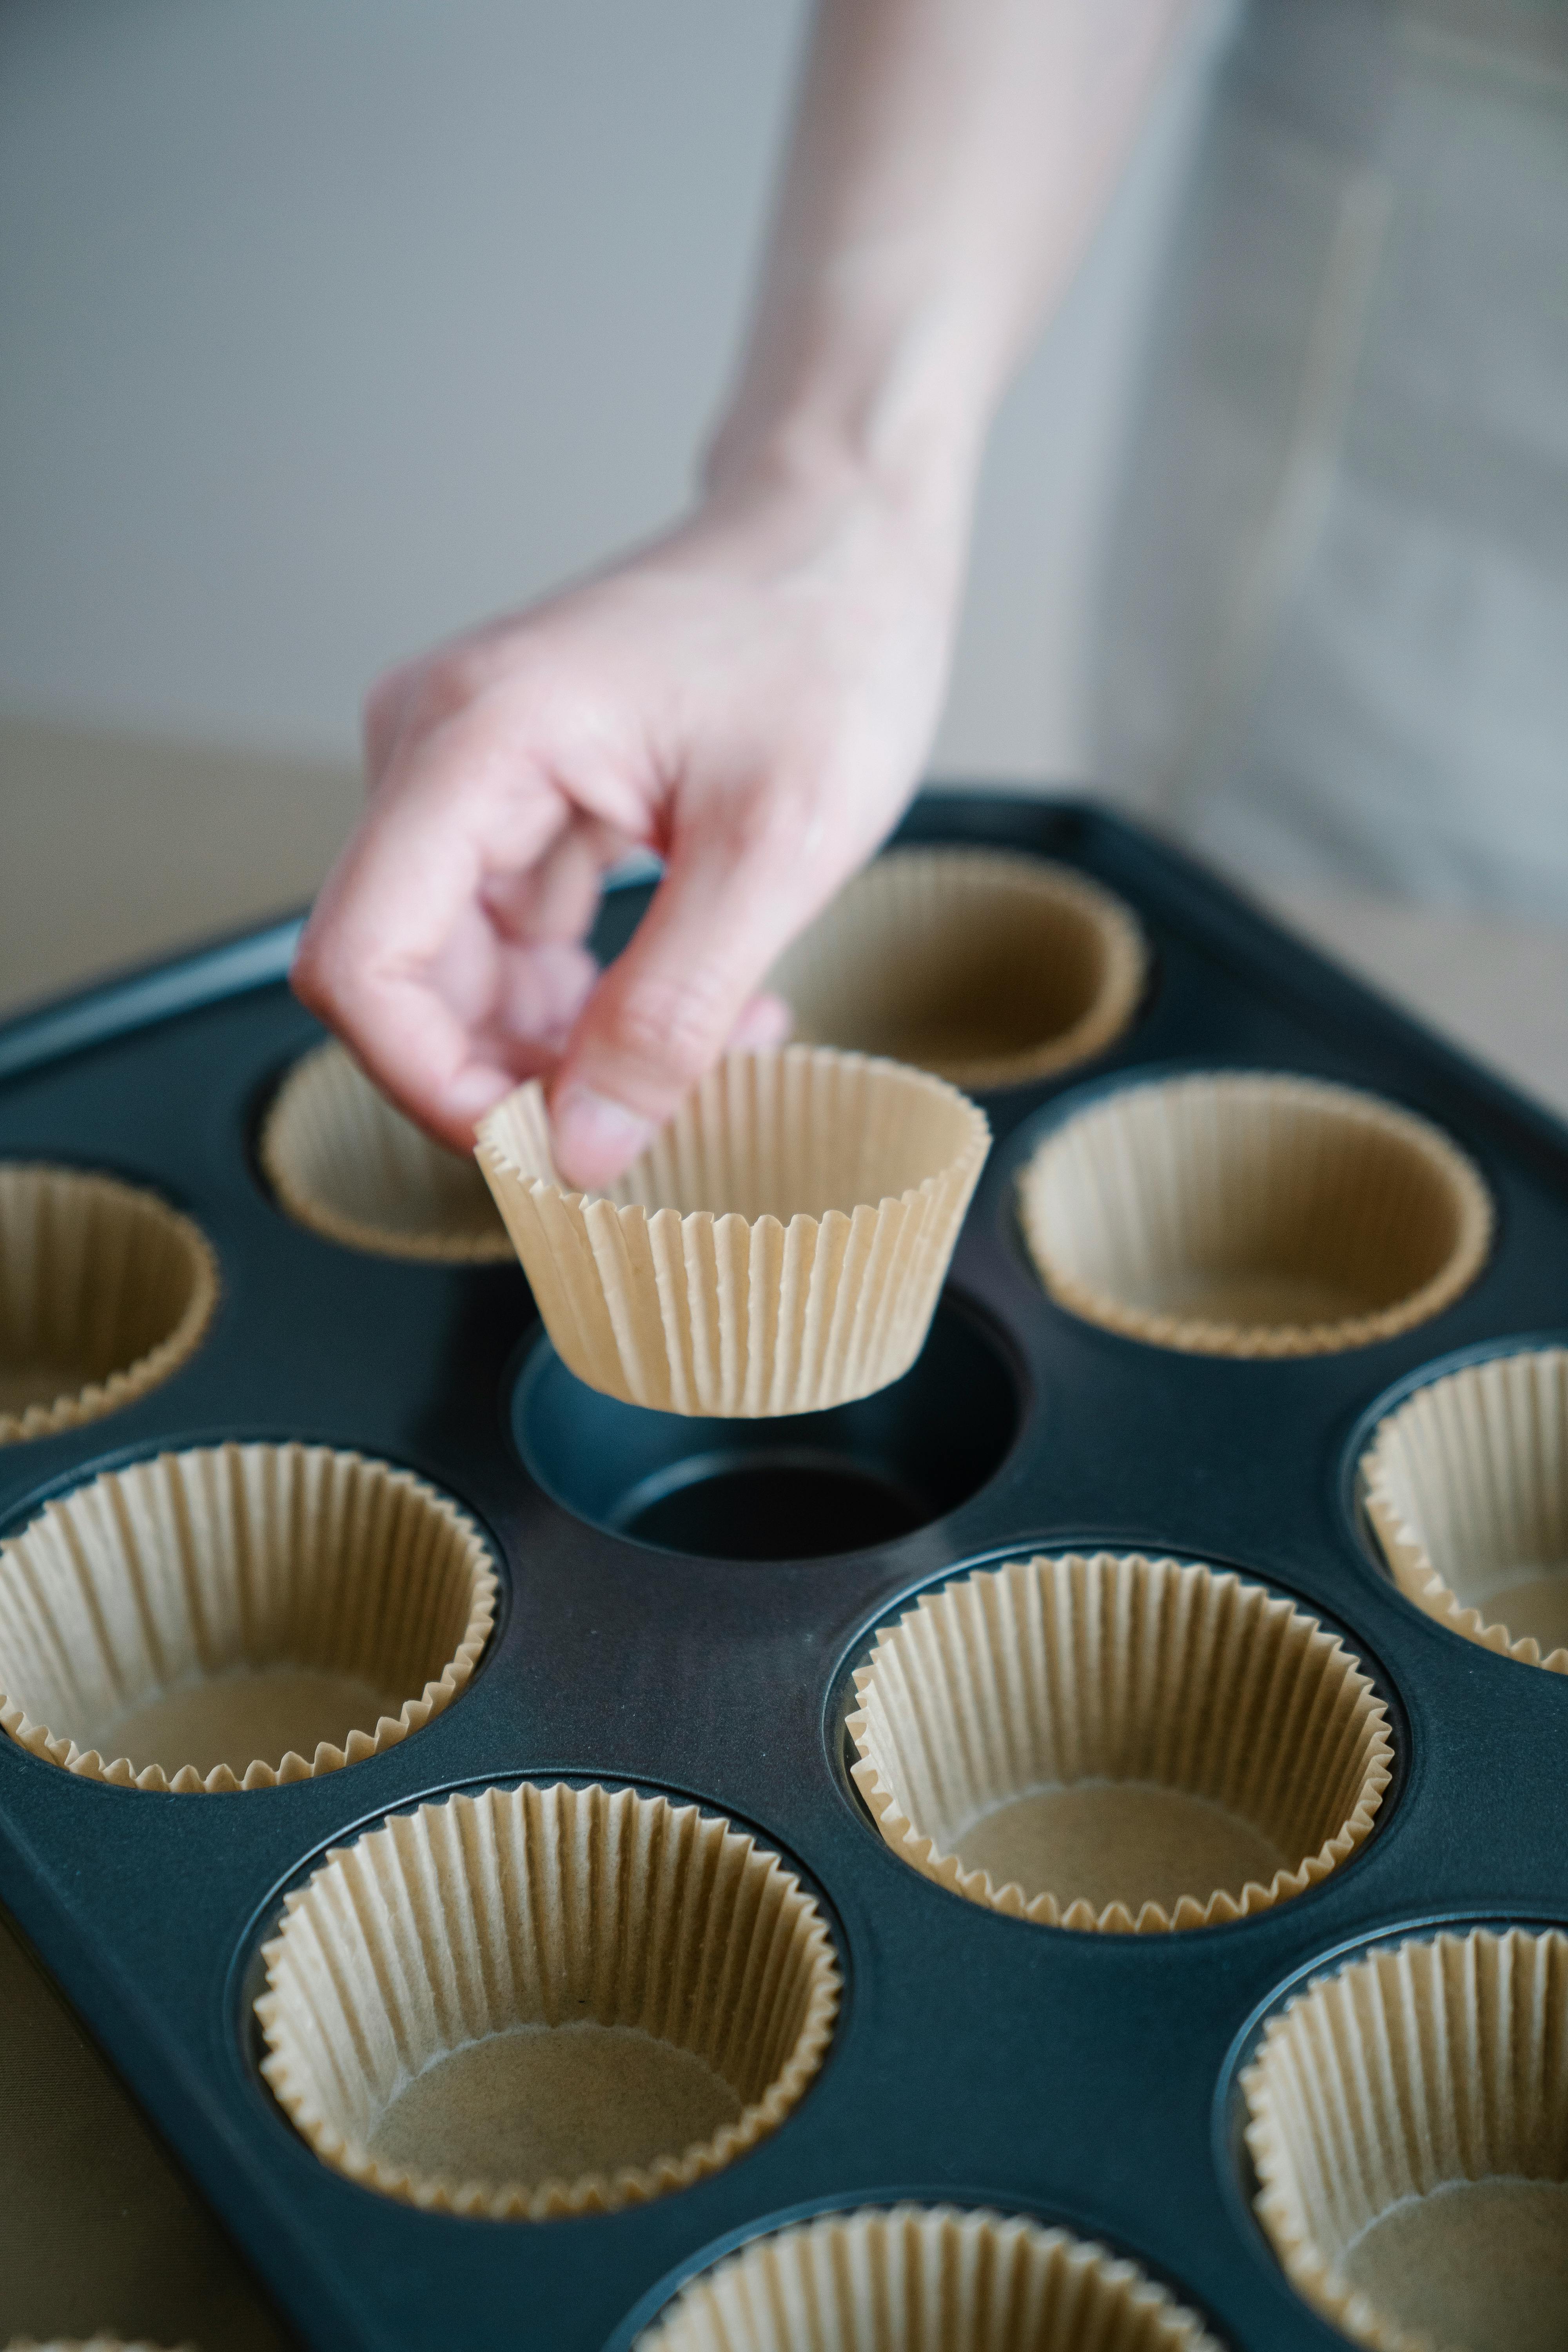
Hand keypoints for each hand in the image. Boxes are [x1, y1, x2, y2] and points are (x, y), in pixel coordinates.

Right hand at [292, 469, 961, 1188]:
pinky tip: (701, 1011)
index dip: (431, 1086)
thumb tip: (584, 1150)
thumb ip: (671, 1010)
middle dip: (517, 1079)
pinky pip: (512, 946)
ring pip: (461, 981)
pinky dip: (592, 1005)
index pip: (359, 963)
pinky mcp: (514, 806)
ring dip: (568, 1052)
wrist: (846, 538)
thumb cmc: (826, 644)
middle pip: (402, 984)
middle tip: (662, 1117)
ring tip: (718, 1051)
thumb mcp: (775, 850)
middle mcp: (436, 753)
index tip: (548, 1154)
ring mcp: (468, 780)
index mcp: (472, 739)